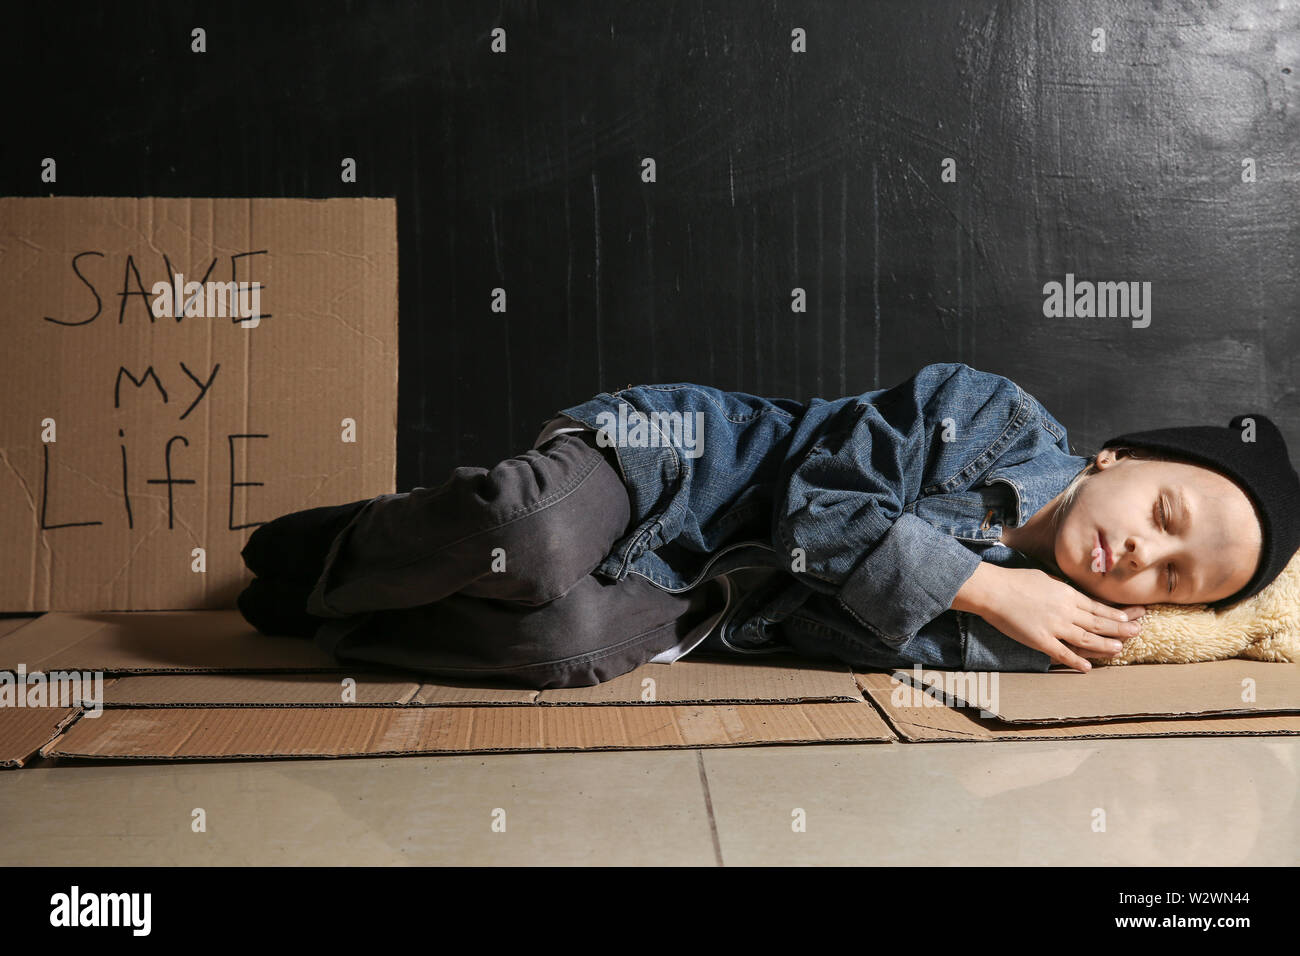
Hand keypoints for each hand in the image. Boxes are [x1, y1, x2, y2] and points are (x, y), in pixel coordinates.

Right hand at [974, 566, 1144, 672]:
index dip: (1117, 613)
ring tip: (1120, 649)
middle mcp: (1066, 611)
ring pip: (1086, 638)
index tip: (1133, 616)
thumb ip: (1061, 588)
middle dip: (1121, 628)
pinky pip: (1062, 653)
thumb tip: (1072, 593)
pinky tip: (1087, 667)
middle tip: (1138, 631)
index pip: (1099, 606)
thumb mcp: (1045, 578)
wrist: (993, 590)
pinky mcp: (1040, 640)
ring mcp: (1054, 626)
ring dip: (1105, 645)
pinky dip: (1076, 660)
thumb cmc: (1015, 580)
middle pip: (1099, 622)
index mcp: (1067, 594)